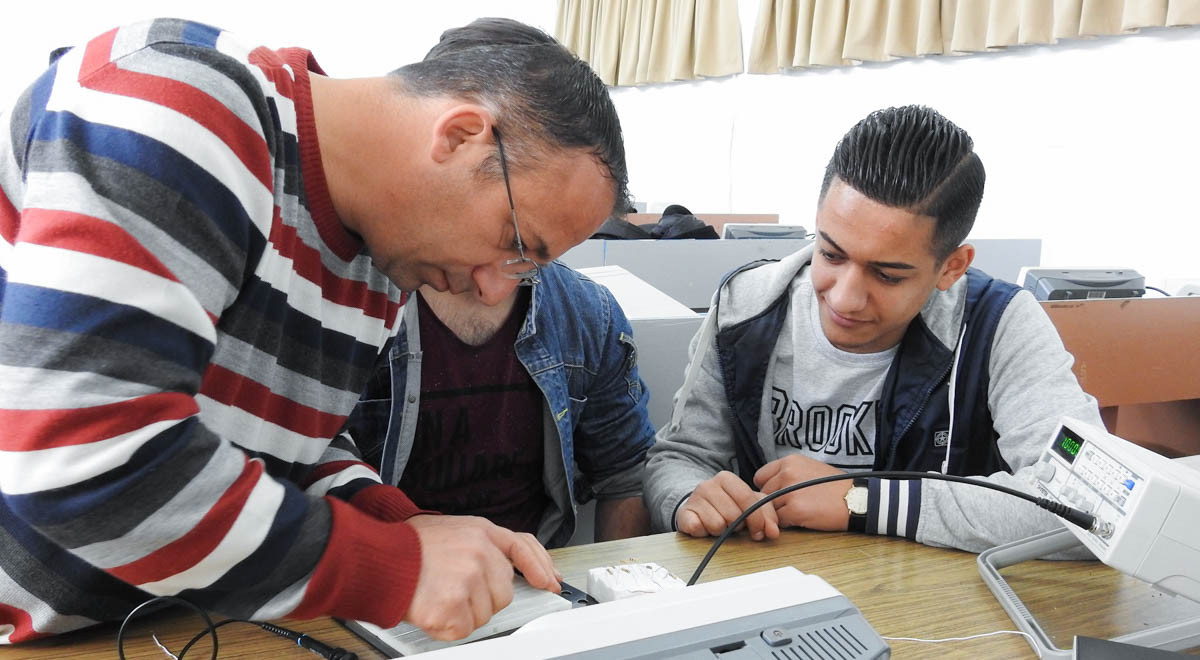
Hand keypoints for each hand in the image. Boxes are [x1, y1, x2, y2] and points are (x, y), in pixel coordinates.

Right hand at [404, 515, 560, 640]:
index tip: (550, 582)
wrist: (377, 558)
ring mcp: (468, 579)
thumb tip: (503, 570)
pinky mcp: (453, 605)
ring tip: (437, 593)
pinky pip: (463, 629)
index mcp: (481, 531)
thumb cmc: (407, 547)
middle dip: (483, 598)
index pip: (523, 547)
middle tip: (452, 588)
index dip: (540, 567)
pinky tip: (431, 607)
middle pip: (504, 592)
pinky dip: (446, 627)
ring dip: (463, 614)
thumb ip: (480, 546)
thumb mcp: (452, 530)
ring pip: (485, 615)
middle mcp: (480, 553)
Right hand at [676, 471, 779, 540]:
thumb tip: (773, 531)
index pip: (747, 498)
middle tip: (733, 525)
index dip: (757, 519)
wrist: (696, 508)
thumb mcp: (749, 505)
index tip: (759, 532)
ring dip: (721, 531)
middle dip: (737, 526)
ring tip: (718, 524)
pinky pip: (699, 528)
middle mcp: (708, 484)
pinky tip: (705, 527)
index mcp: (726, 478)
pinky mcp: (684, 513)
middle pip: (733, 514)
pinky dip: (704, 532)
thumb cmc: (726, 506)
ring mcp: (694, 498)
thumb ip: (766, 514)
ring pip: (717, 524)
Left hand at [754, 456, 850, 531]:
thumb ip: (788, 474)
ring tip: (798, 512)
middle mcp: (787, 473)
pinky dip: (787, 523)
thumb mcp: (810, 468)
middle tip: (791, 505)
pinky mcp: (795, 510)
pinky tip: (802, 519)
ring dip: (779, 513)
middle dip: (773, 502)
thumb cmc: (836, 486)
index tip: (778, 494)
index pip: (760, 476)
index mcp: (789, 461)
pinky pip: (779, 520)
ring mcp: (789, 492)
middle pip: (763, 493)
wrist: (857, 498)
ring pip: (769, 508)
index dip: (767, 487)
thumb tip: (770, 486)